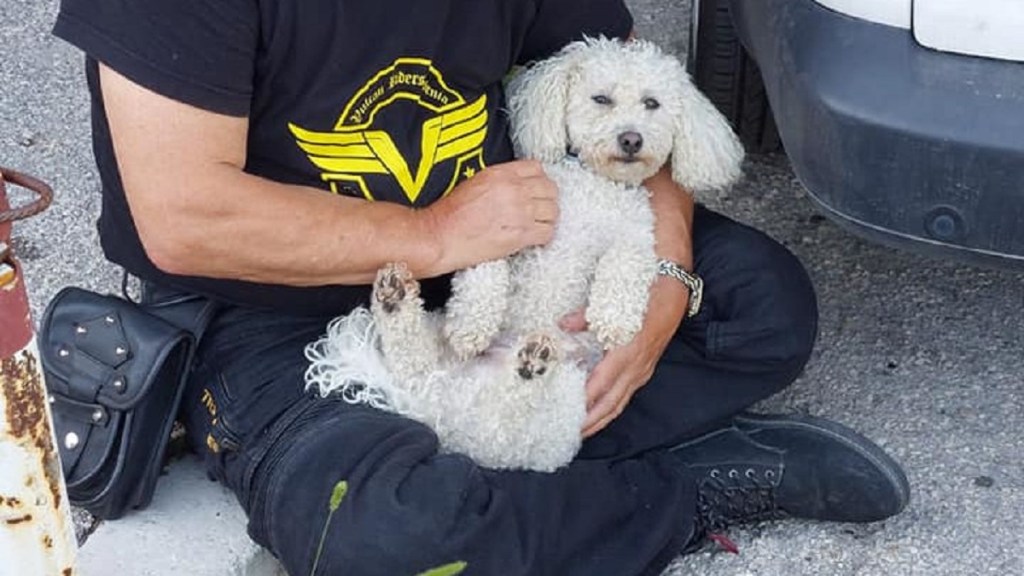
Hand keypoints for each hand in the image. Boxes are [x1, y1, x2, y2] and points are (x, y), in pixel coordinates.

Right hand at [422, 160, 557, 272]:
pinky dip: (545, 236)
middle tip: (542, 208)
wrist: (440, 235)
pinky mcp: (521, 234)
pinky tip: (537, 238)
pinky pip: (548, 232)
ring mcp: (520, 212)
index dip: (540, 180)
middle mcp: (514, 190)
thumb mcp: (474, 182)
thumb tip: (514, 187)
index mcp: (501, 174)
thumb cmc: (449, 214)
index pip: (536, 168)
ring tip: (540, 224)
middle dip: (548, 199)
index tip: (538, 189)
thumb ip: (499, 181)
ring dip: (549, 218)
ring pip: (553, 211)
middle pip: (550, 189)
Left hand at [560, 274, 689, 437]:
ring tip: (583, 432)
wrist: (676, 287)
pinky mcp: (645, 369)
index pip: (603, 382)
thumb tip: (564, 324)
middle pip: (611, 401)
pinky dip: (612, 408)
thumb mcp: (615, 299)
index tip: (569, 412)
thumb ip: (587, 316)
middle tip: (571, 433)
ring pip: (620, 402)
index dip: (586, 399)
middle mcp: (638, 365)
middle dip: (592, 420)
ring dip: (602, 419)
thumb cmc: (646, 292)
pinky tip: (601, 414)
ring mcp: (643, 369)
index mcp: (629, 349)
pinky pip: (627, 395)